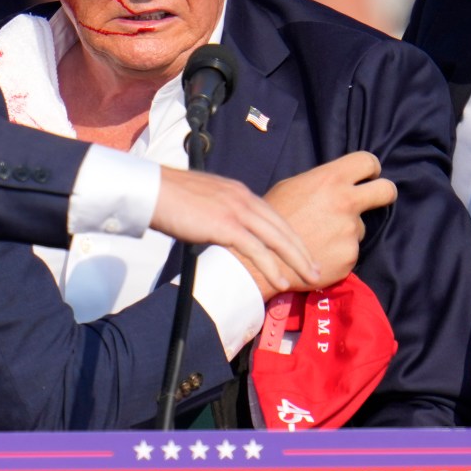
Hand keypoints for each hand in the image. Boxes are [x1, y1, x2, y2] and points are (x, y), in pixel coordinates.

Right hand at [153, 169, 320, 295]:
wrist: (152, 191)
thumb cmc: (169, 198)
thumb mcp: (204, 201)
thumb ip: (219, 214)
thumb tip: (222, 230)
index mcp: (240, 192)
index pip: (274, 216)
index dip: (292, 236)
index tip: (304, 252)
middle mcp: (244, 199)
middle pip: (283, 228)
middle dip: (304, 250)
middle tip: (319, 268)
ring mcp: (236, 211)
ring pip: (277, 239)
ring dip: (297, 261)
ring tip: (311, 278)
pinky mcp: (226, 225)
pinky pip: (257, 249)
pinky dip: (273, 266)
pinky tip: (283, 280)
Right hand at [236, 152, 394, 297]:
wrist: (264, 256)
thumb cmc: (274, 217)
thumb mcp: (292, 186)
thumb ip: (322, 182)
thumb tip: (339, 182)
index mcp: (331, 180)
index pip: (367, 162)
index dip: (371, 168)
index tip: (369, 176)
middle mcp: (346, 203)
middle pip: (386, 191)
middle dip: (386, 193)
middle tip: (378, 199)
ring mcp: (350, 231)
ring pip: (359, 227)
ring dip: (345, 231)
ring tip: (319, 237)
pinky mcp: (350, 256)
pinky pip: (350, 250)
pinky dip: (338, 252)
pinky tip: (319, 253)